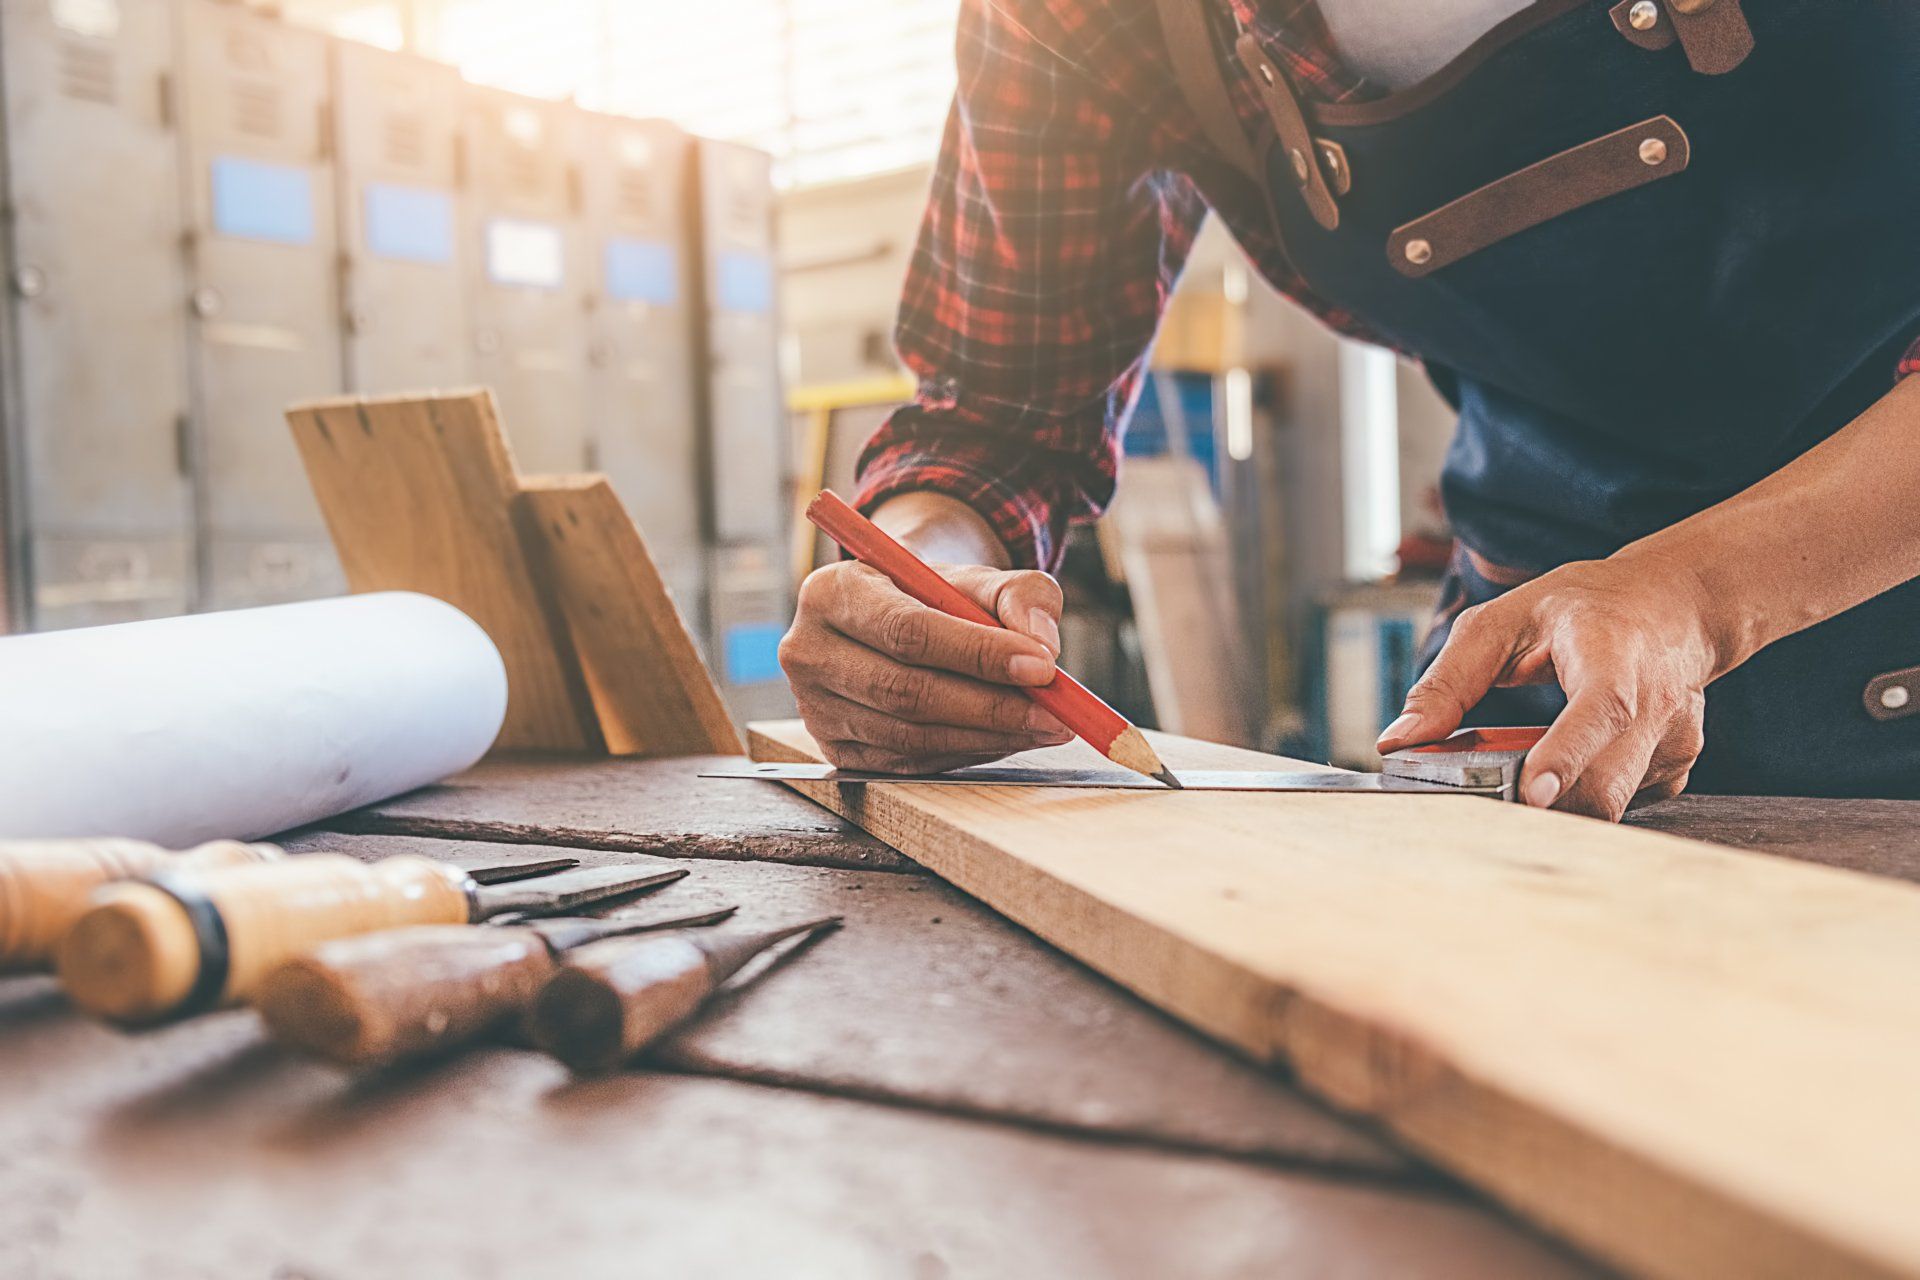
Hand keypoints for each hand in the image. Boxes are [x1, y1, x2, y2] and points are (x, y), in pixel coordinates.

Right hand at [779, 560, 1071, 772]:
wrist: (893, 613)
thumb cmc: (935, 593)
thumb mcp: (980, 576)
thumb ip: (1020, 596)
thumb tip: (1043, 644)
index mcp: (832, 592)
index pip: (908, 631)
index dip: (977, 654)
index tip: (1041, 667)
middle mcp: (808, 651)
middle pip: (904, 691)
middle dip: (990, 707)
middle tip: (1055, 713)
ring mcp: (814, 708)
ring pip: (909, 736)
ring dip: (985, 737)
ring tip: (1042, 727)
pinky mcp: (834, 749)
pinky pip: (907, 763)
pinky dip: (964, 753)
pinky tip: (1002, 738)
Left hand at [1376, 554, 1722, 820]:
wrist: (1675, 605)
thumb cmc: (1585, 609)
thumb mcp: (1503, 621)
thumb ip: (1448, 681)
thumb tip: (1399, 739)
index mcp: (1613, 655)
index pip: (1599, 710)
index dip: (1566, 756)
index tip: (1533, 793)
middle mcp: (1655, 703)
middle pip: (1603, 784)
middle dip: (1542, 808)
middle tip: (1489, 806)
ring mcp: (1672, 742)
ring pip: (1609, 805)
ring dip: (1555, 806)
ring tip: (1523, 777)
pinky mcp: (1673, 770)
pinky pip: (1618, 803)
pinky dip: (1578, 797)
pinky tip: (1568, 765)